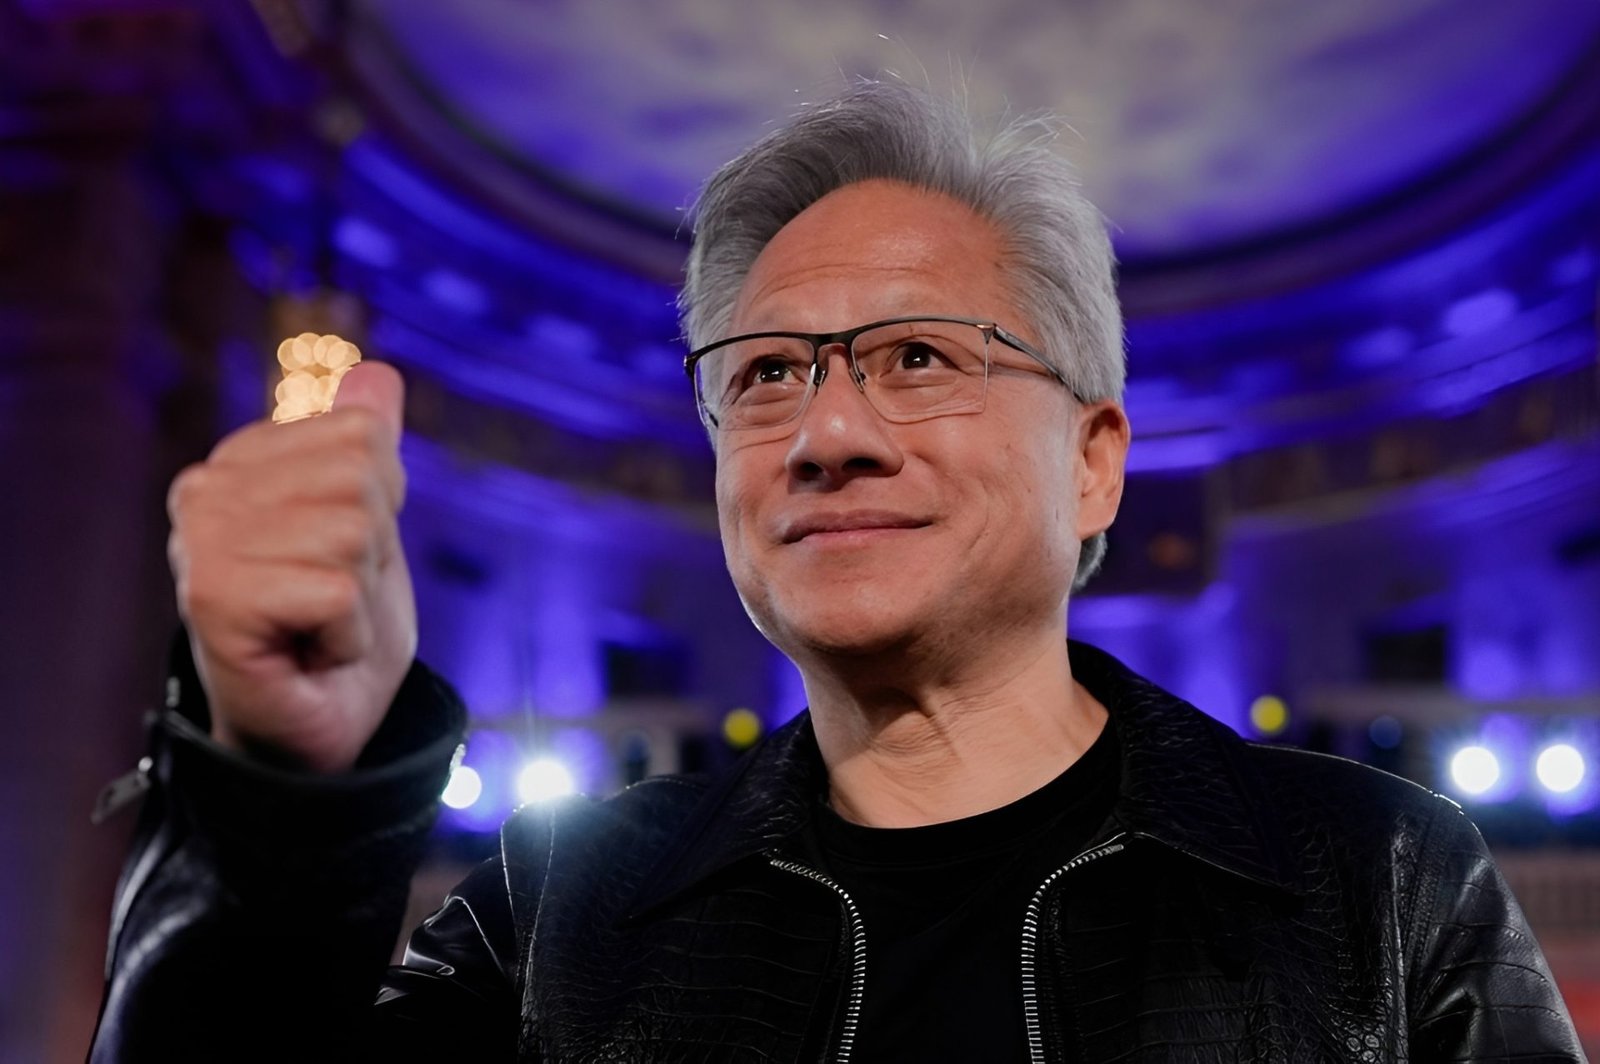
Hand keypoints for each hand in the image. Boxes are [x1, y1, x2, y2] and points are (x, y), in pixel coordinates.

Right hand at [166, 362, 416, 772]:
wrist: (318, 729)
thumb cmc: (339, 629)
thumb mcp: (372, 525)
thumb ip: (366, 446)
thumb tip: (378, 374)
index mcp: (244, 458)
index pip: (362, 435)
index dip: (381, 507)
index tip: (341, 560)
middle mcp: (208, 488)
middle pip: (362, 479)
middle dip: (375, 552)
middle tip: (335, 602)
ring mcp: (203, 541)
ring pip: (354, 533)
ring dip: (361, 597)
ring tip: (321, 627)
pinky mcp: (215, 597)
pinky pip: (338, 591)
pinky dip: (347, 635)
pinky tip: (311, 654)